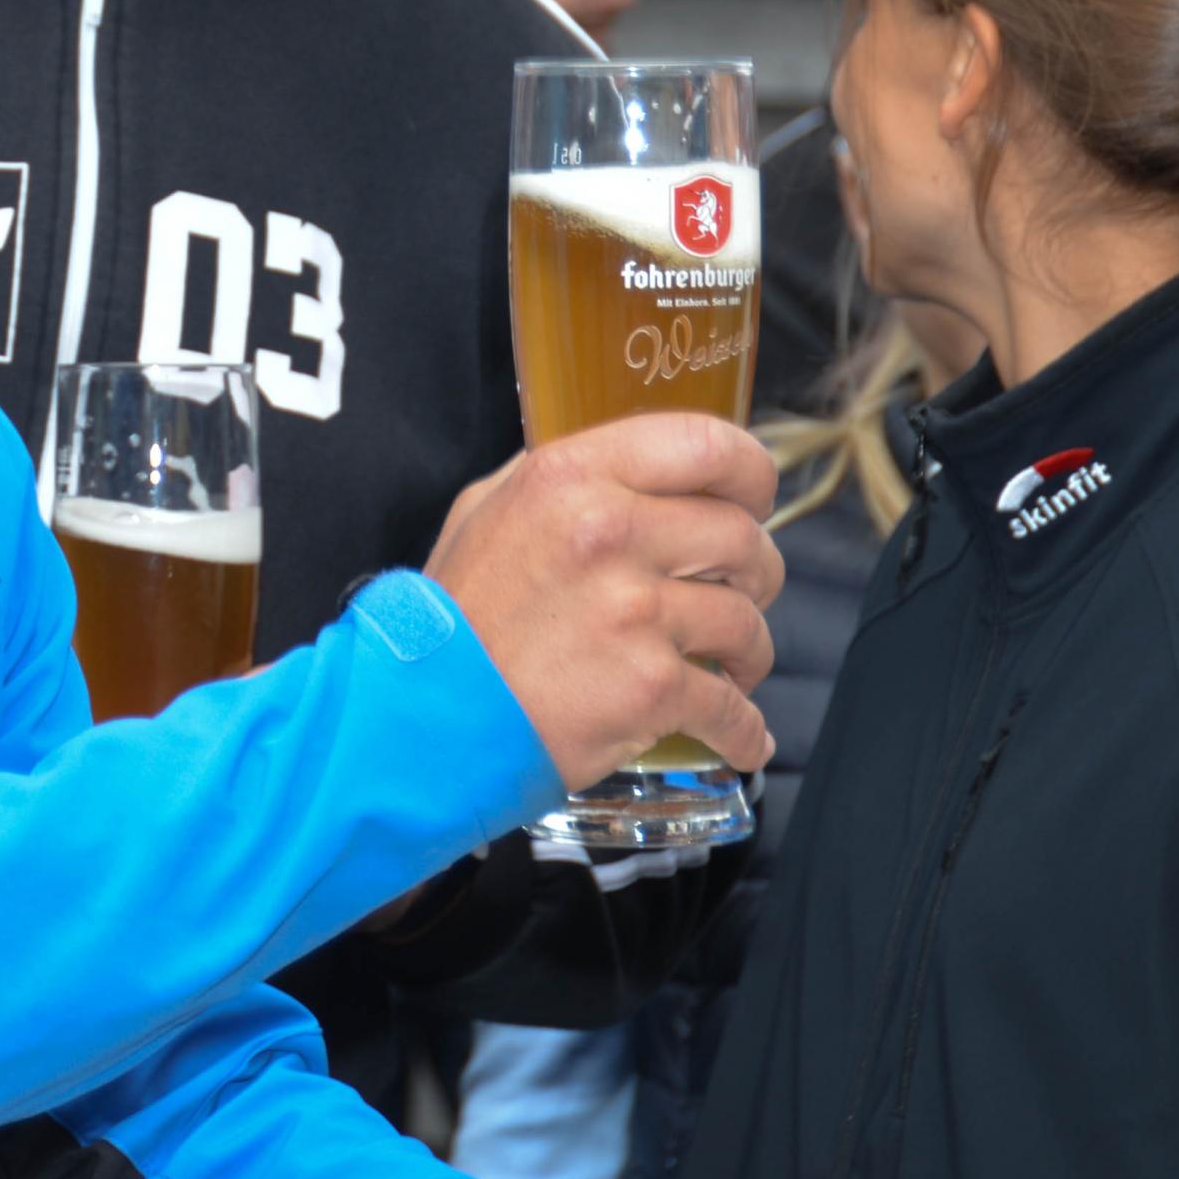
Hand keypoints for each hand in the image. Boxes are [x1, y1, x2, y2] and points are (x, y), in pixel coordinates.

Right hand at [422, 413, 783, 787]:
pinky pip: (731, 705)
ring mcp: (633, 612)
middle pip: (741, 536)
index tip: (753, 496)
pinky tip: (739, 736)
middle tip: (739, 593)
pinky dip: (743, 729)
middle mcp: (608, 533)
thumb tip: (636, 473)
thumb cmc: (453, 619)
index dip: (749, 471)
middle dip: (754, 572)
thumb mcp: (486, 511)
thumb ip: (564, 483)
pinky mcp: (649, 686)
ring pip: (746, 621)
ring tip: (730, 666)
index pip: (705, 443)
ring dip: (749, 651)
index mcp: (572, 479)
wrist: (424, 715)